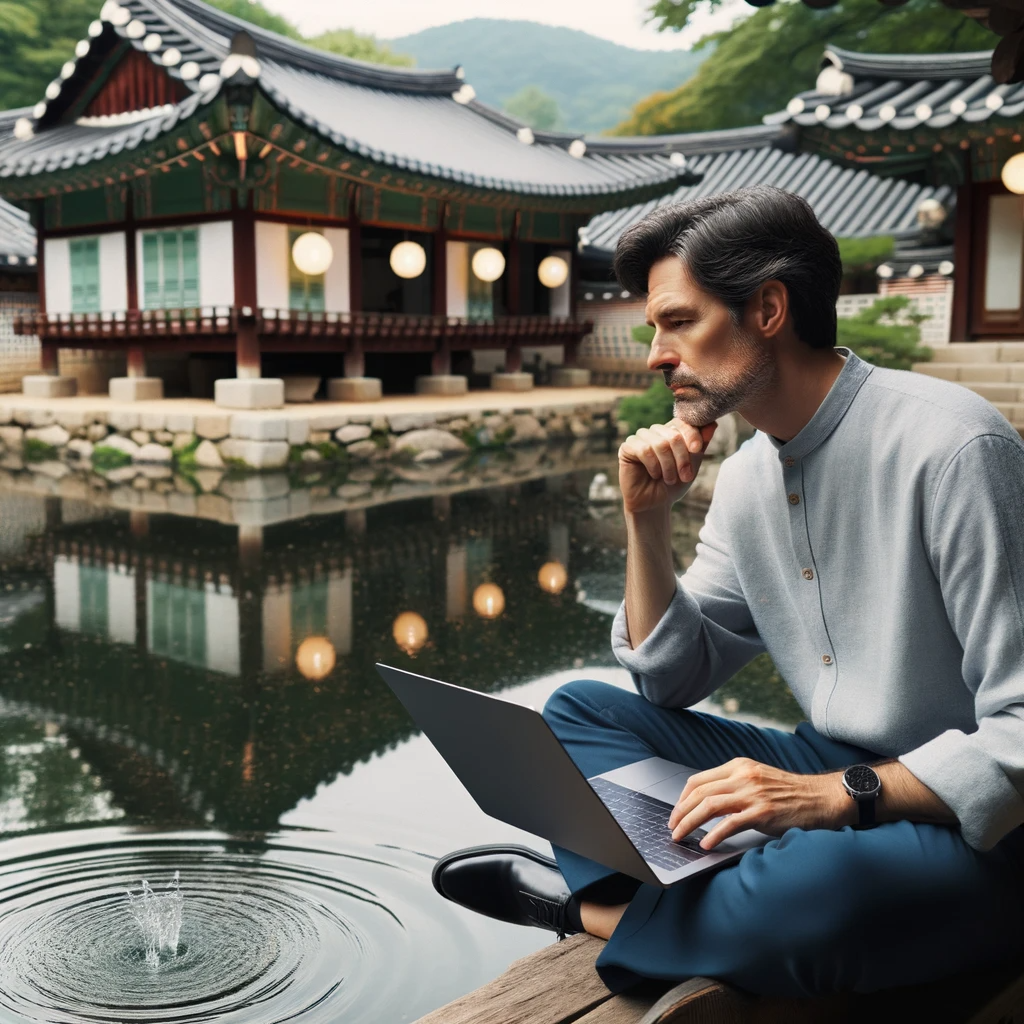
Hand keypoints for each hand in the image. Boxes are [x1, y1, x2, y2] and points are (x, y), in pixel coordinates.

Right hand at [618, 418, 717, 515]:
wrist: (655, 504)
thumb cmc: (673, 484)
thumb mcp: (692, 464)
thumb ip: (700, 444)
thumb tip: (712, 424)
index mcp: (669, 432)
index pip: (681, 422)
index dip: (691, 434)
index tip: (697, 449)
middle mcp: (654, 432)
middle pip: (672, 435)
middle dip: (682, 458)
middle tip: (685, 476)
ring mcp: (639, 439)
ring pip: (659, 443)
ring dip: (668, 465)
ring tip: (669, 479)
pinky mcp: (627, 448)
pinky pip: (643, 449)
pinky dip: (653, 465)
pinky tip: (654, 474)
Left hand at [667, 758, 850, 849]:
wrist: (822, 798)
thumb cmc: (790, 794)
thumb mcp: (758, 780)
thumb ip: (734, 786)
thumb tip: (707, 804)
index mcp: (739, 766)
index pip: (698, 780)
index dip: (682, 799)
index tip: (676, 813)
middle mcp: (743, 776)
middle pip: (699, 793)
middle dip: (680, 812)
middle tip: (672, 828)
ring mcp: (753, 794)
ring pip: (709, 806)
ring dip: (690, 823)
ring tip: (680, 837)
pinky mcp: (763, 812)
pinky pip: (730, 823)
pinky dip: (714, 834)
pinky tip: (706, 844)